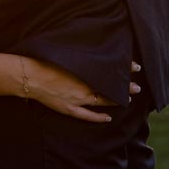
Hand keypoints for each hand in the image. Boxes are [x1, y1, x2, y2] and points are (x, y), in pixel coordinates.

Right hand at [25, 58, 142, 123]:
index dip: (124, 69)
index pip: (110, 71)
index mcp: (84, 71)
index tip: (136, 66)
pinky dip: (99, 117)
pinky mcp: (69, 109)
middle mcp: (84, 86)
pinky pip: (87, 115)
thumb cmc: (45, 60)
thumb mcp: (67, 52)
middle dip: (125, 86)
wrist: (30, 75)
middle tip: (137, 86)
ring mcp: (78, 99)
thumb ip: (82, 54)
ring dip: (116, 100)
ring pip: (102, 101)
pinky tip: (108, 117)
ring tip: (128, 98)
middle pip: (110, 87)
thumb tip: (94, 50)